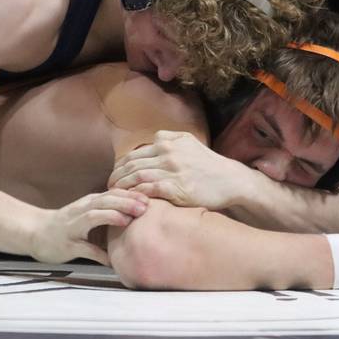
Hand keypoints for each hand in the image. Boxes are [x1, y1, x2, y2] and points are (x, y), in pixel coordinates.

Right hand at [31, 189, 148, 265]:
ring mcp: (73, 227)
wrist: (36, 233)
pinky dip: (98, 254)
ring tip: (128, 221)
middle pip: (105, 201)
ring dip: (111, 217)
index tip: (150, 196)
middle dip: (126, 202)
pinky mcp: (67, 245)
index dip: (131, 194)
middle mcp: (81, 211)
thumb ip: (109, 211)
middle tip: (145, 206)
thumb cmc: (67, 224)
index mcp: (89, 203)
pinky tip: (111, 259)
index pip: (112, 194)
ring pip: (92, 217)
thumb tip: (138, 213)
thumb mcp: (88, 213)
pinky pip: (84, 249)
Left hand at [108, 130, 238, 208]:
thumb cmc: (208, 164)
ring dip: (122, 186)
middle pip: (131, 164)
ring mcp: (171, 170)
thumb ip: (170, 138)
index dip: (120, 165)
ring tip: (114, 195)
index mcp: (168, 141)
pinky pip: (148, 190)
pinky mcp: (176, 188)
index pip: (134, 153)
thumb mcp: (190, 141)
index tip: (114, 175)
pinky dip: (135, 195)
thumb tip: (153, 140)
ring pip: (136, 176)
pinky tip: (129, 200)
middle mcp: (168, 153)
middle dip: (116, 176)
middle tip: (108, 187)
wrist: (230, 180)